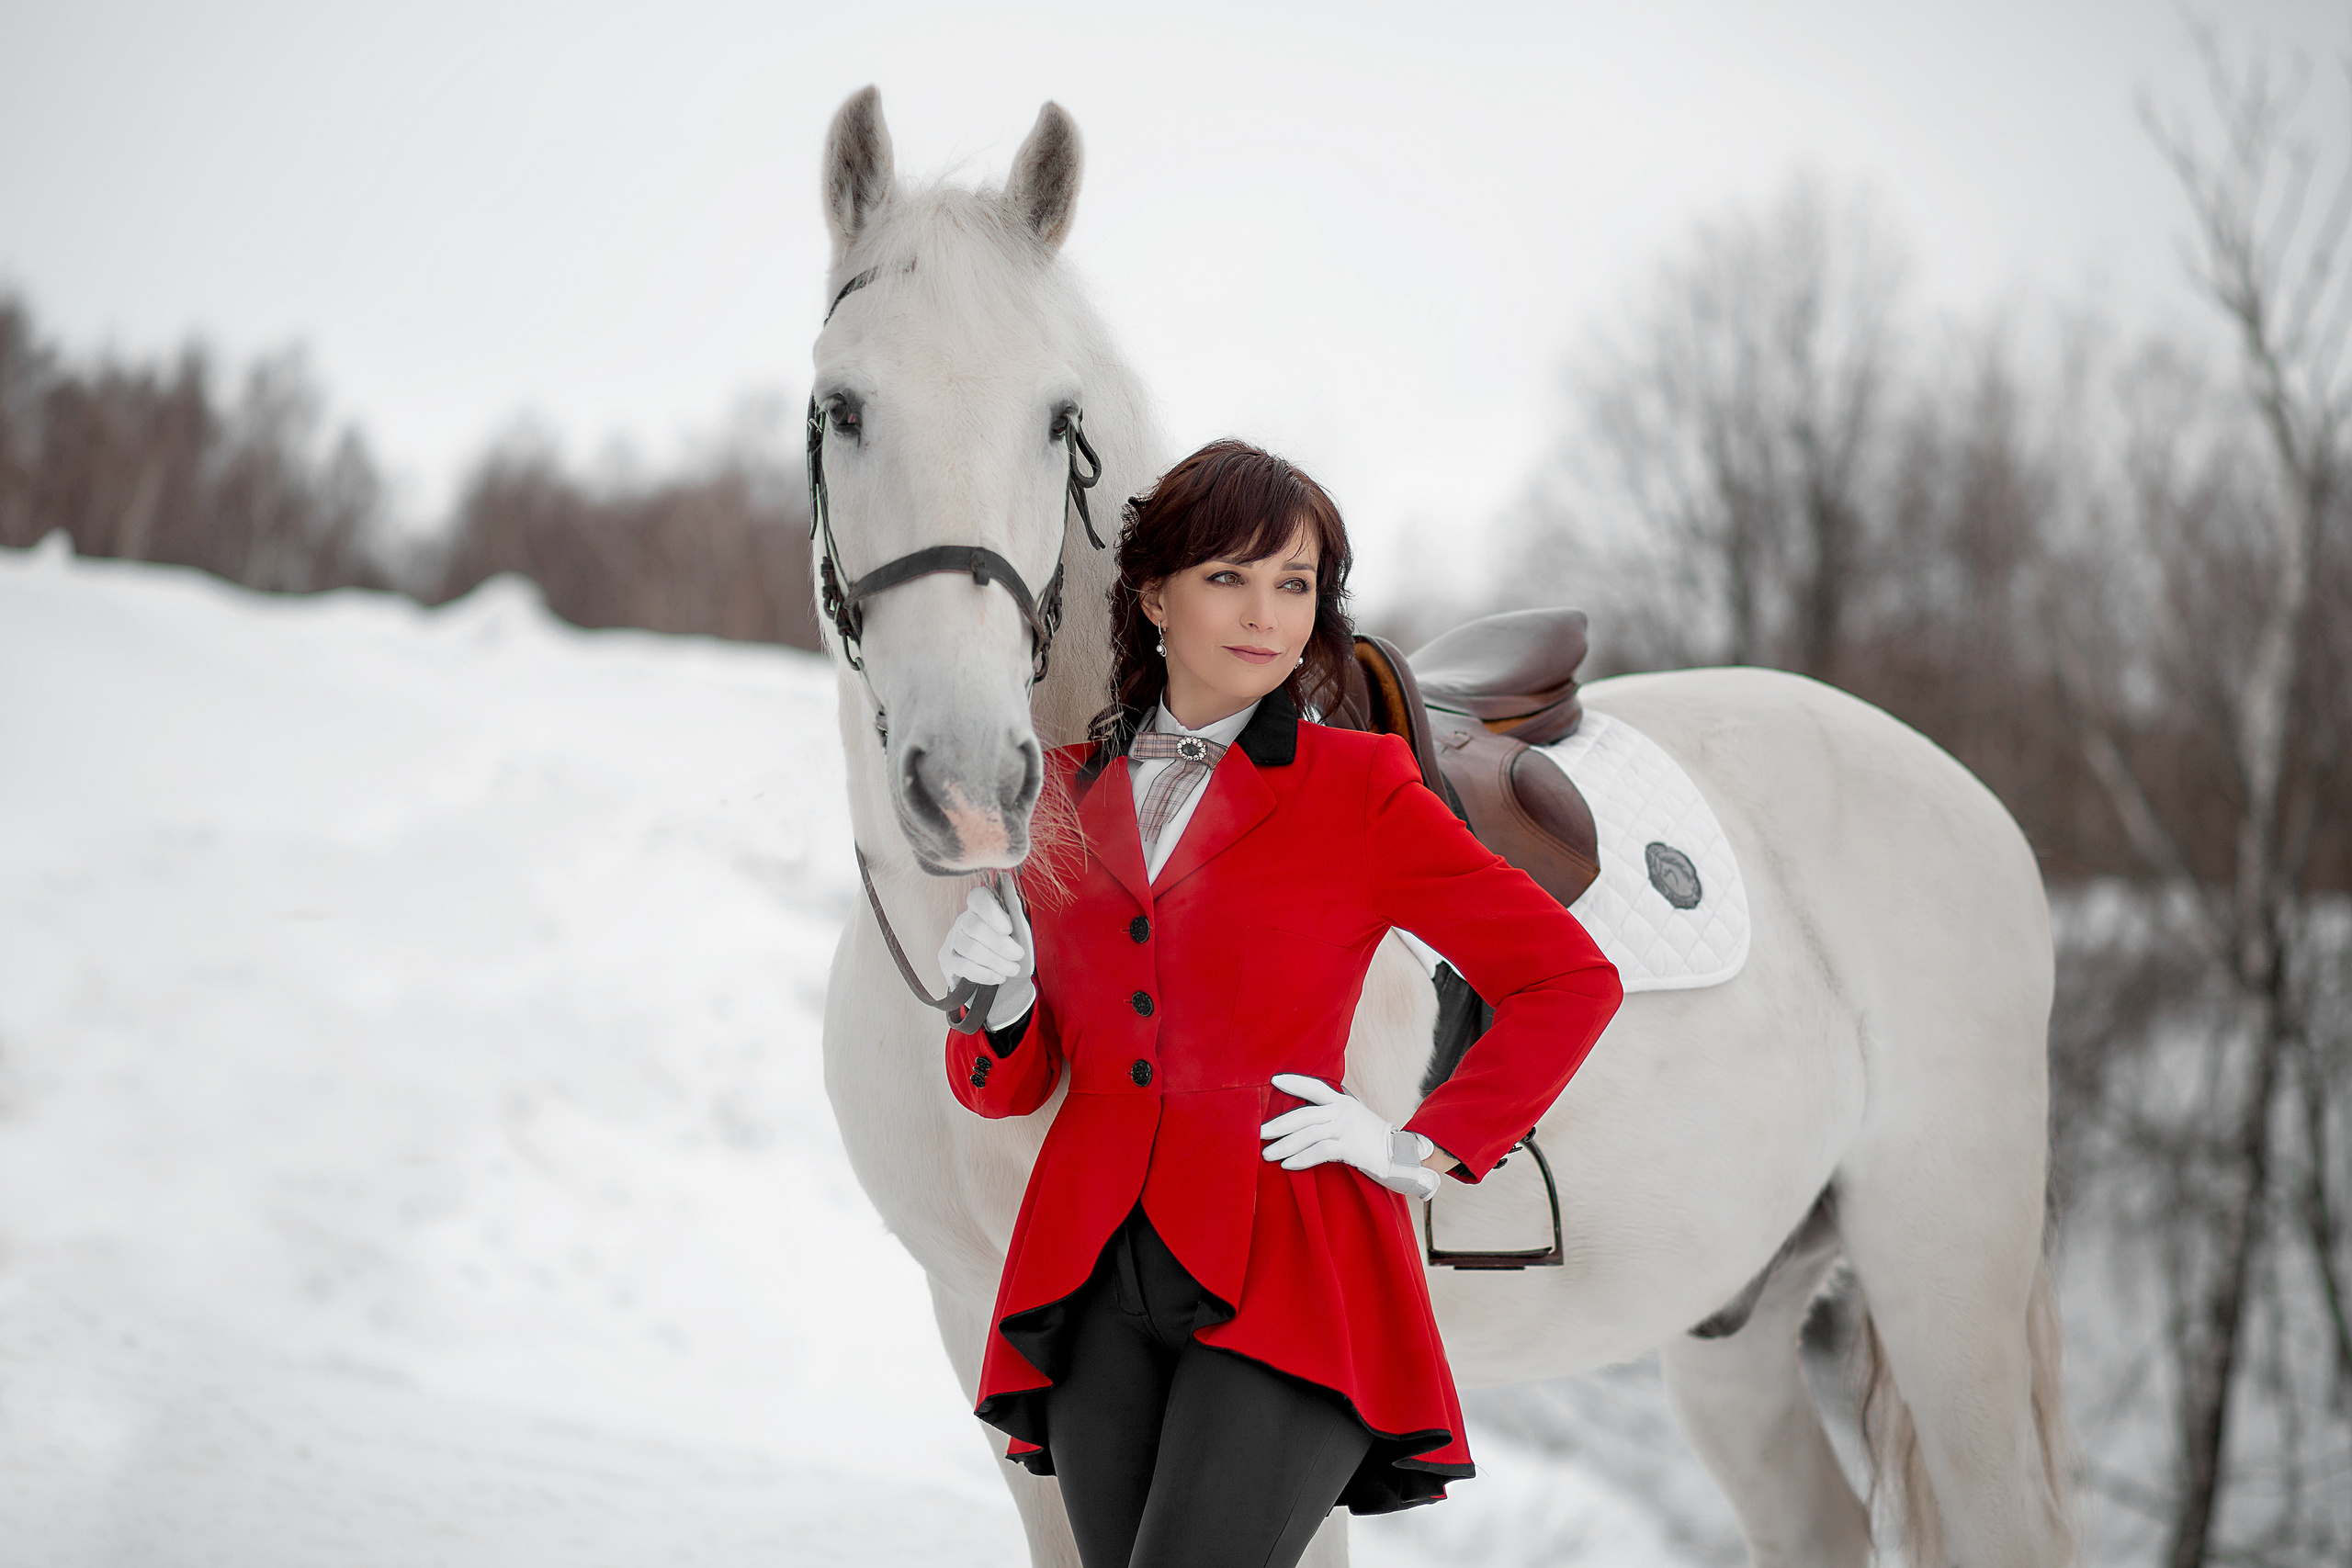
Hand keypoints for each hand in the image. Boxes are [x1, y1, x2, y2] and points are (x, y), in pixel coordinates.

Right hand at [937, 883, 1036, 1029]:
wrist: (1004, 978)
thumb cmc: (1011, 948)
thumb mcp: (1018, 928)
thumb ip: (1012, 905)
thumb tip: (1005, 877)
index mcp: (979, 907)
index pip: (978, 898)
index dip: (992, 913)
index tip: (1008, 929)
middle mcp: (962, 920)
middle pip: (975, 927)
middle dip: (1001, 944)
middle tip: (1018, 955)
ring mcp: (951, 940)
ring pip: (970, 949)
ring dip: (996, 962)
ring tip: (1012, 969)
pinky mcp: (946, 960)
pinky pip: (963, 967)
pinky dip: (985, 974)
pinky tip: (999, 977)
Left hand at [1260, 1074, 1438, 1200]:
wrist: (1402, 1155)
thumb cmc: (1372, 1140)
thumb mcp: (1354, 1120)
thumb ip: (1332, 1115)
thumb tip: (1303, 1121)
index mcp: (1342, 1101)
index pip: (1314, 1087)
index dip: (1294, 1082)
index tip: (1273, 1080)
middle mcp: (1343, 1111)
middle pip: (1303, 1114)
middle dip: (1278, 1124)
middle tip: (1259, 1133)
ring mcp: (1346, 1128)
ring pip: (1307, 1134)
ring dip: (1284, 1146)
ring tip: (1268, 1154)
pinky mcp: (1350, 1147)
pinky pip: (1319, 1152)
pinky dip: (1301, 1159)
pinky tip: (1288, 1165)